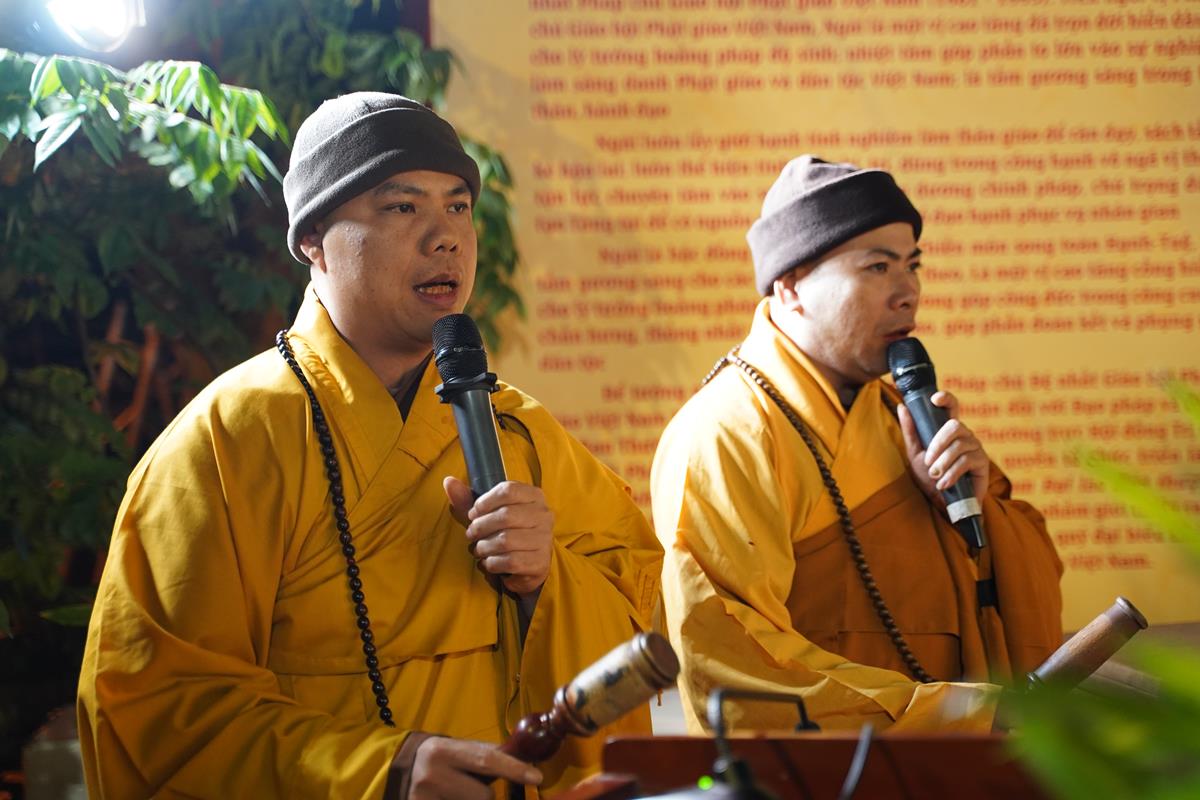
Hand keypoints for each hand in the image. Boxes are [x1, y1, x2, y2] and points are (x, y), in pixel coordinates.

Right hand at [408, 736, 541, 799]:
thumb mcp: (459, 750)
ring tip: (457, 793)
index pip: (487, 759)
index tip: (536, 777)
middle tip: (471, 786)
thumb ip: (487, 754)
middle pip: (483, 796)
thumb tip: (524, 761)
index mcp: (444, 751)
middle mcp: (432, 774)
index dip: (514, 769)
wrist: (404, 769)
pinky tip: (451, 799)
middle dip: (485, 795)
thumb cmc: (442, 759)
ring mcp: (424, 798)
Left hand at [443, 477, 553, 595]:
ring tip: (479, 549)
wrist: (526, 566)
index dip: (484, 501)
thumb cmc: (505, 533)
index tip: (473, 513)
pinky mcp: (540, 563)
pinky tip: (489, 562)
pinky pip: (510, 561)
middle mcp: (544, 515)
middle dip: (481, 526)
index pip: (508, 490)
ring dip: (484, 547)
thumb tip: (448, 481)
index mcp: (534, 496)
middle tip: (471, 534)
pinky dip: (492, 563)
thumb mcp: (487, 514)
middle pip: (505, 515)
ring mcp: (545, 540)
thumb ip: (467, 499)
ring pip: (505, 540)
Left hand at [897, 390, 989, 504]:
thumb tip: (902, 407)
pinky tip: (944, 484)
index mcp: (949, 430)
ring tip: (934, 476)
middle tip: (928, 462)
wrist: (944, 503)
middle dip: (938, 443)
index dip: (947, 399)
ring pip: (959, 446)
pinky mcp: (982, 462)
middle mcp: (965, 435)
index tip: (935, 399)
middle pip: (955, 425)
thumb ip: (911, 432)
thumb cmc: (931, 477)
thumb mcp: (916, 455)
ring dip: (943, 463)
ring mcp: (975, 447)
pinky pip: (967, 461)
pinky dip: (952, 474)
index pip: (952, 407)